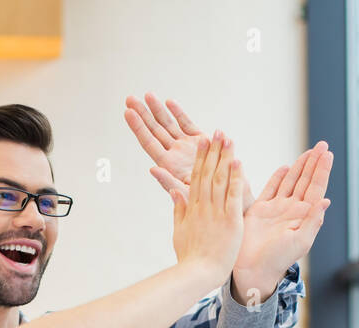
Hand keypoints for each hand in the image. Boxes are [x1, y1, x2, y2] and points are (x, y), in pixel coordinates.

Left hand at [125, 93, 253, 211]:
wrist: (231, 197)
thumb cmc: (209, 201)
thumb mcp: (187, 194)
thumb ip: (169, 182)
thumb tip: (152, 170)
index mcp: (169, 165)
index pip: (149, 143)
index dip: (138, 127)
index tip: (128, 113)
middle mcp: (175, 154)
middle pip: (155, 131)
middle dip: (143, 114)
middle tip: (130, 99)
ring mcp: (186, 146)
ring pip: (168, 125)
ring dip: (158, 110)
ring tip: (147, 95)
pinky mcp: (200, 142)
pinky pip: (186, 124)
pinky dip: (178, 113)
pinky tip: (169, 103)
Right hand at [170, 132, 244, 285]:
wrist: (198, 273)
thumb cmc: (189, 258)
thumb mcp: (179, 231)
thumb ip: (179, 210)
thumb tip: (175, 192)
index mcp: (191, 209)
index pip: (196, 177)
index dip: (202, 158)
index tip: (204, 142)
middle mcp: (203, 206)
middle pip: (208, 173)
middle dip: (213, 151)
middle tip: (217, 132)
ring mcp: (216, 212)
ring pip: (220, 179)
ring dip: (224, 157)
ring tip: (228, 139)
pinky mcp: (230, 221)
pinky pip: (233, 195)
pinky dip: (235, 178)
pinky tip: (237, 162)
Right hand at [230, 142, 332, 305]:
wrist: (253, 268)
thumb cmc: (278, 259)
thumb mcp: (300, 242)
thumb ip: (313, 221)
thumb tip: (326, 201)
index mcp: (303, 216)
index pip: (316, 188)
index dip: (322, 171)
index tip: (328, 154)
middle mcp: (292, 210)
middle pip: (306, 181)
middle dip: (314, 163)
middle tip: (322, 145)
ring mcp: (276, 209)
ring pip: (290, 182)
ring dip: (300, 166)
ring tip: (309, 152)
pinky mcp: (260, 210)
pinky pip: (271, 189)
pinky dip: (278, 177)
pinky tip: (286, 167)